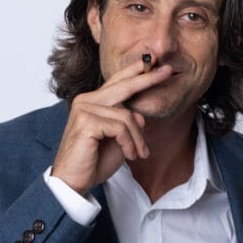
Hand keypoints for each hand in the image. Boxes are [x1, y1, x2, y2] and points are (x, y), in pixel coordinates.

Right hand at [51, 58, 172, 194]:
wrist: (74, 182)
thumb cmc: (95, 161)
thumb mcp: (119, 140)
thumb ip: (128, 124)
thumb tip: (140, 116)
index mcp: (93, 101)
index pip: (118, 81)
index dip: (136, 71)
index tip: (155, 61)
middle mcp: (86, 100)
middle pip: (124, 86)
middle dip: (148, 79)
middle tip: (168, 71)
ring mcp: (84, 109)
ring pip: (127, 116)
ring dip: (138, 139)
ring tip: (139, 154)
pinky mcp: (86, 122)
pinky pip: (121, 128)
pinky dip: (129, 143)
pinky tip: (129, 155)